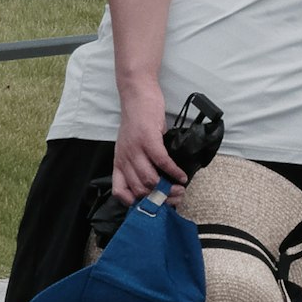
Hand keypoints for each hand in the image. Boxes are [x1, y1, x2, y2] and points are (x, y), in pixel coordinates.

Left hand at [112, 74, 182, 206]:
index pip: (120, 192)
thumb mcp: (132, 146)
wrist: (137, 96)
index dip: (136, 203)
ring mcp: (135, 150)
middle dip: (159, 199)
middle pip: (139, 190)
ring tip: (181, 188)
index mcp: (119, 163)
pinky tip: (182, 175)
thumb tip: (158, 183)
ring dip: (168, 188)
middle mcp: (124, 159)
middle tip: (175, 198)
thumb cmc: (138, 122)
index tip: (153, 205)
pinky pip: (162, 163)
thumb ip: (140, 164)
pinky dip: (174, 172)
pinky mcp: (148, 140)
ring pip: (149, 180)